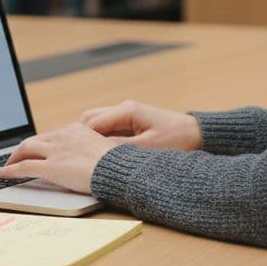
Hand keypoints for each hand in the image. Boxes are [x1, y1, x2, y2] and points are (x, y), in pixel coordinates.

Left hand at [0, 123, 120, 193]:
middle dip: (22, 149)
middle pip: (35, 140)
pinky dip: (10, 170)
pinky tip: (2, 174)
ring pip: (26, 149)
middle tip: (15, 158)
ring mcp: (56, 151)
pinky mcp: (51, 167)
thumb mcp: (104, 150)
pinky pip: (24, 168)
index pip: (51, 135)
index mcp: (77, 130)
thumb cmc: (118, 165)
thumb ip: (90, 150)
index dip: (39, 143)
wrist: (120, 171)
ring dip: (14, 158)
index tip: (35, 149)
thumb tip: (85, 159)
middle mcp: (64, 136)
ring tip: (7, 166)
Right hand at [78, 100, 202, 151]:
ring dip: (88, 139)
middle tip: (70, 156)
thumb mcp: (147, 148)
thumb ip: (119, 148)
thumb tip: (94, 153)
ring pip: (96, 124)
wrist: (198, 134)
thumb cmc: (177, 139)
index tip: (68, 155)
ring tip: (82, 157)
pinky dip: (99, 139)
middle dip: (78, 137)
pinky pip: (107, 129)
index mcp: (126, 110)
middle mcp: (124, 108)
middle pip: (89, 120)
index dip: (77, 140)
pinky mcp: (131, 122)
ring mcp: (126, 114)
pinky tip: (98, 154)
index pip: (91, 124)